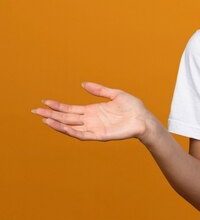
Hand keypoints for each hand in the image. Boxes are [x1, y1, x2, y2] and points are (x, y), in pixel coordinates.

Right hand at [32, 82, 151, 141]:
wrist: (144, 119)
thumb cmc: (133, 108)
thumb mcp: (115, 94)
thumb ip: (99, 90)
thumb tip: (83, 84)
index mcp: (93, 111)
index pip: (70, 109)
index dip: (57, 106)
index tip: (45, 102)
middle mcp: (91, 120)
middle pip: (66, 118)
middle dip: (51, 115)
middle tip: (35, 111)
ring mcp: (94, 128)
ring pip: (71, 127)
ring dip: (57, 124)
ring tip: (44, 119)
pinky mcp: (99, 135)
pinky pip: (82, 134)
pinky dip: (70, 131)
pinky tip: (60, 126)